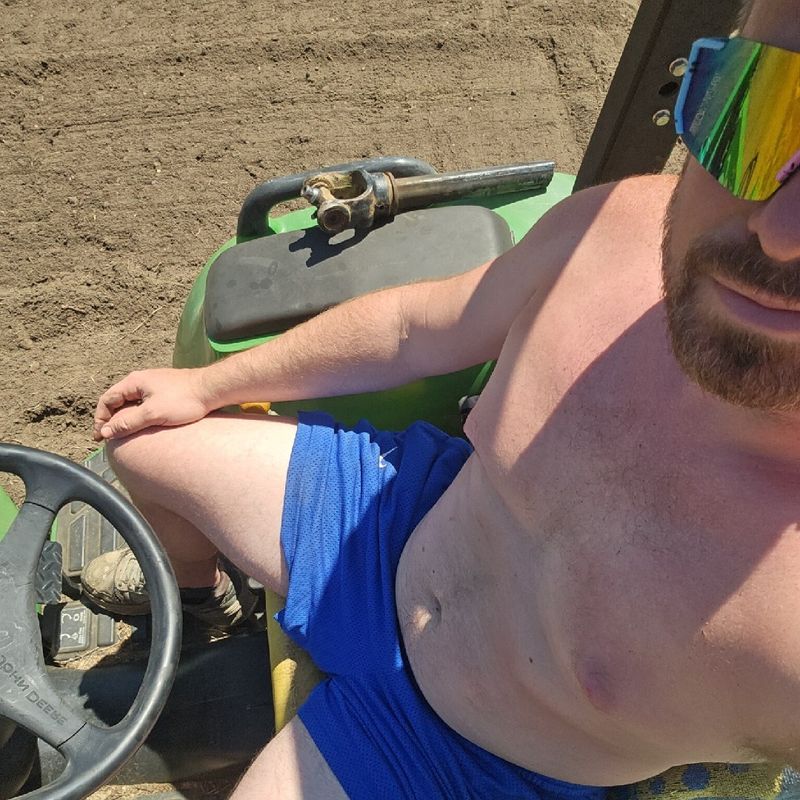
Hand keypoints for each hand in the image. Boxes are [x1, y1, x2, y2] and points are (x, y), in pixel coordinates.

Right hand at [93, 368, 211, 440]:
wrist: (211, 389)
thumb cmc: (183, 400)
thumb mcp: (152, 414)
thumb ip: (127, 423)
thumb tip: (105, 432)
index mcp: (134, 382)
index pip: (107, 399)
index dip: (100, 418)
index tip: (100, 436)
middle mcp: (141, 380)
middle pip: (117, 400)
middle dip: (110, 418)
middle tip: (108, 438)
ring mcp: (153, 384)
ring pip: (131, 402)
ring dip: (124, 417)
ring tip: (123, 434)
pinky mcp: (164, 391)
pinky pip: (143, 403)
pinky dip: (137, 414)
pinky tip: (141, 426)